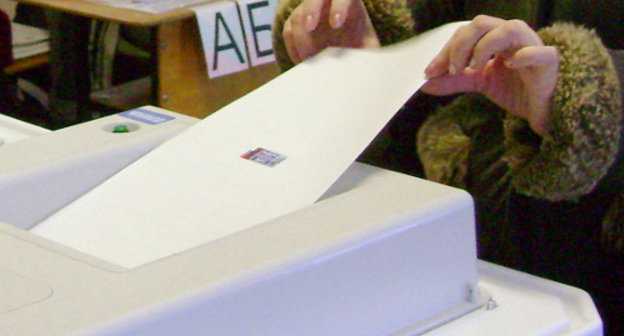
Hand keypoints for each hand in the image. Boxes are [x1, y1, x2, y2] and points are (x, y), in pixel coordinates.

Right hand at [283, 0, 379, 63]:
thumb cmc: (361, 44)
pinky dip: (294, 48)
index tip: (337, 24)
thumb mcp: (369, 46)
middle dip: (311, 10)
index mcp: (349, 2)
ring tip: (311, 61)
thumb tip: (366, 64)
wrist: (348, 47)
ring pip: (298, 16)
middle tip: (310, 27)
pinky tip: (303, 63)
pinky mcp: (295, 22)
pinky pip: (288, 31)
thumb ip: (369, 52)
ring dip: (302, 40)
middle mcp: (326, 1)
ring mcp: (308, 10)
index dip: (339, 6)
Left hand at [422, 15, 558, 134]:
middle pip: (484, 23)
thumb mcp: (479, 83)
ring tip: (474, 67)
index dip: (446, 50)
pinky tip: (509, 65)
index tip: (430, 72)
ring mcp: (533, 48)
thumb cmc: (516, 90)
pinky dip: (523, 55)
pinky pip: (540, 52)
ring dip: (485, 45)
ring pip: (511, 28)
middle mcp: (514, 38)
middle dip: (461, 45)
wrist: (543, 111)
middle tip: (453, 70)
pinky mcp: (550, 65)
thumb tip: (425, 82)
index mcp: (496, 38)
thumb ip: (454, 80)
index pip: (466, 32)